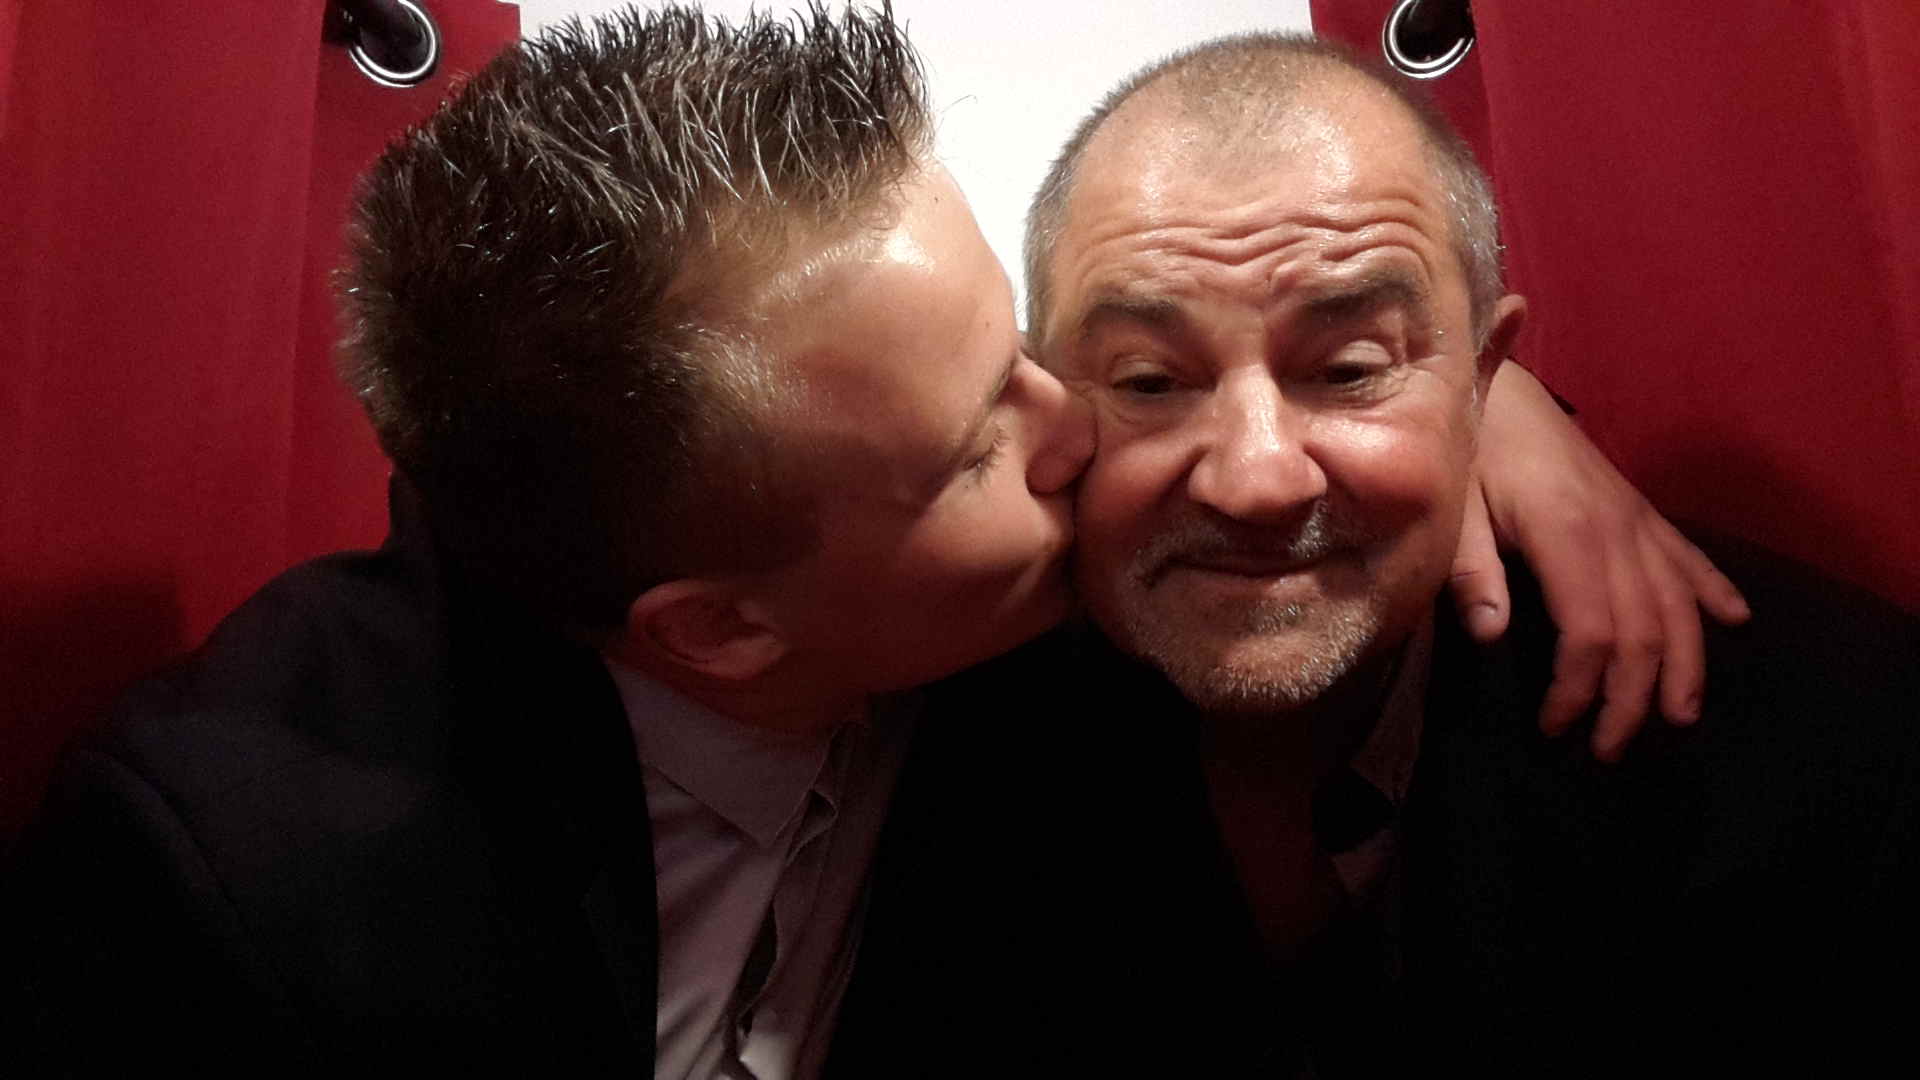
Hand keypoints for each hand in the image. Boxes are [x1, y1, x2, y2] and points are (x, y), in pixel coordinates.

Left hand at [1449, 361, 1750, 761]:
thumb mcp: (1454, 509)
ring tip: (1681, 716)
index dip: (1579, 689)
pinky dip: (1714, 591)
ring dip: (1685, 665)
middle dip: (1633, 699)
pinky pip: (1688, 556)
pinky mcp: (1640, 509)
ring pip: (1680, 604)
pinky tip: (1736, 621)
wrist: (1496, 384)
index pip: (1592, 633)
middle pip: (1646, 631)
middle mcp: (1618, 532)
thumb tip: (1491, 635)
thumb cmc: (1468, 448)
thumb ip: (1472, 571)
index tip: (1555, 727)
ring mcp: (1637, 520)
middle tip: (1609, 749)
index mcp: (1567, 534)